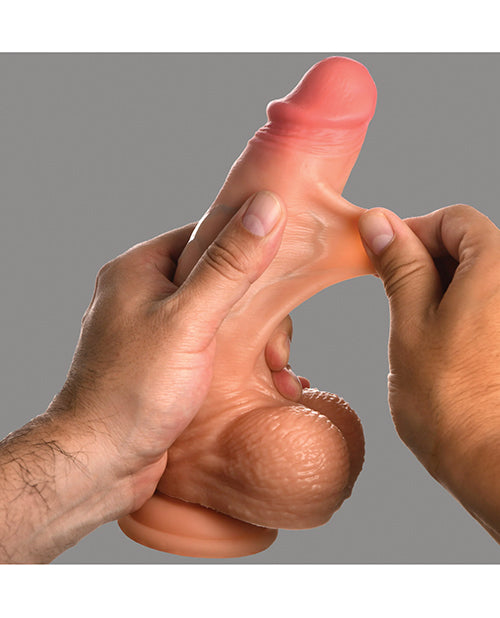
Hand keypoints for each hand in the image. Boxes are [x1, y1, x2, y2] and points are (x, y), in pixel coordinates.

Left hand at [0, 190, 285, 561]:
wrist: (99, 465)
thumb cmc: (132, 392)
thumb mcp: (188, 320)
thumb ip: (229, 265)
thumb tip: (266, 208)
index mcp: (140, 268)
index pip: (208, 235)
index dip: (250, 249)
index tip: (286, 272)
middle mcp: (145, 294)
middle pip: (220, 278)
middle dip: (258, 312)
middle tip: (276, 349)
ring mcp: (156, 330)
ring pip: (222, 316)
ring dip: (256, 342)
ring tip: (276, 374)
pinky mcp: (168, 362)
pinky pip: (214, 346)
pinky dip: (242, 360)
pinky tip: (266, 383)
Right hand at [358, 204, 499, 540]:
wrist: (490, 463)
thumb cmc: (448, 401)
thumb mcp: (409, 322)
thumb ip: (400, 265)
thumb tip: (381, 224)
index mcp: (497, 268)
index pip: (456, 219)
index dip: (414, 230)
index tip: (384, 253)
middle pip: (471, 244)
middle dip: (426, 259)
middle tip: (391, 290)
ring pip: (477, 277)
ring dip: (439, 286)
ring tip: (412, 323)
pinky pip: (487, 305)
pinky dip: (458, 309)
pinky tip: (438, 340)